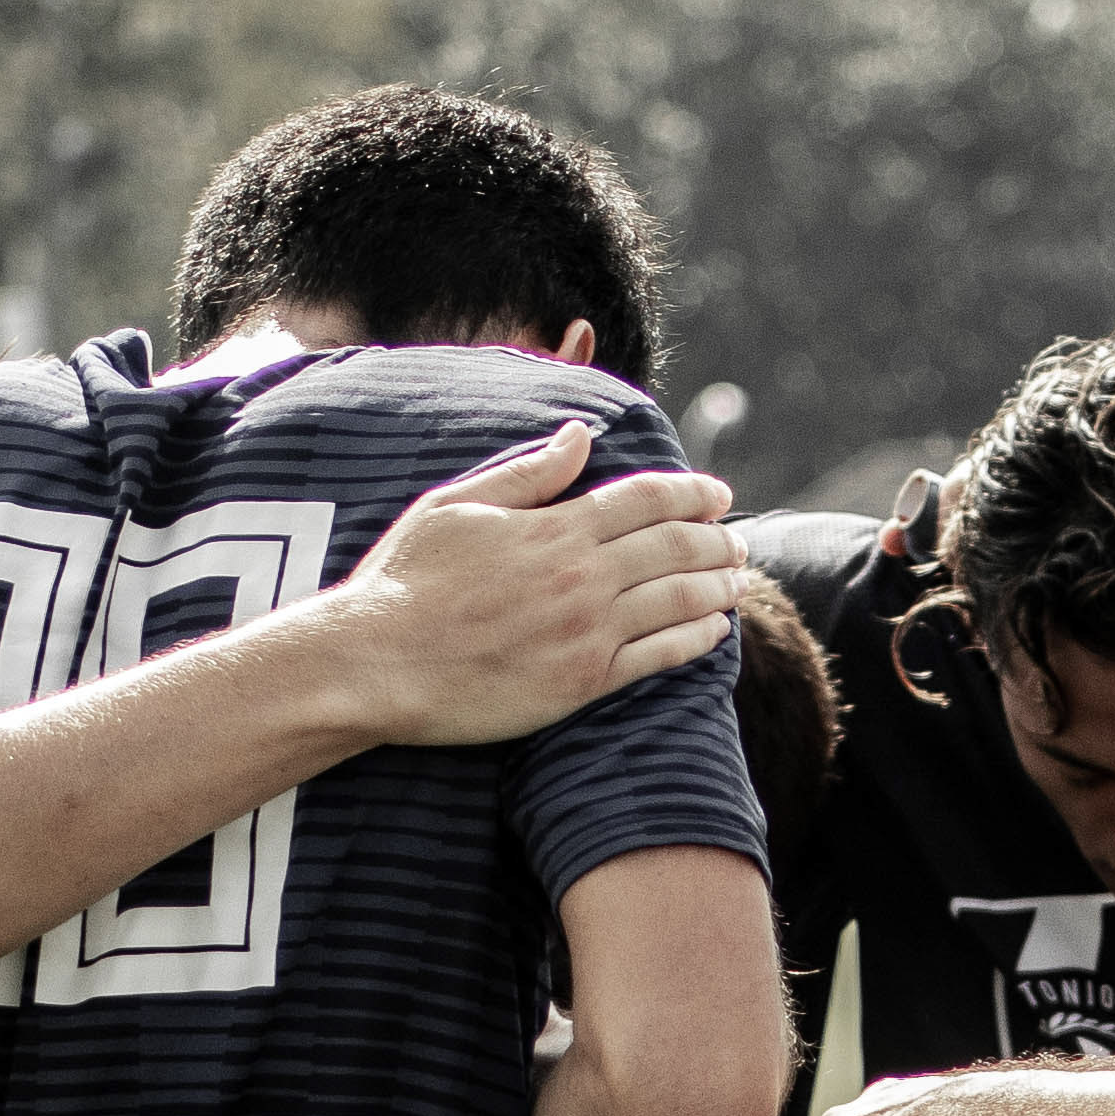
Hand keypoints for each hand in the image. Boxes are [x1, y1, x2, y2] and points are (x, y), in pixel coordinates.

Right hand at [314, 423, 745, 746]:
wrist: (375, 663)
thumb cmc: (405, 581)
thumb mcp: (456, 505)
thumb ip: (527, 472)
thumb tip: (581, 433)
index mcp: (553, 527)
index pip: (645, 499)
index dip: (691, 492)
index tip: (719, 494)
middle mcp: (581, 576)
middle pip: (675, 547)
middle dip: (716, 539)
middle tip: (738, 540)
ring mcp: (587, 631)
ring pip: (679, 600)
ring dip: (718, 586)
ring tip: (738, 580)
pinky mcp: (583, 682)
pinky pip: (659, 657)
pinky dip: (696, 639)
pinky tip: (714, 630)